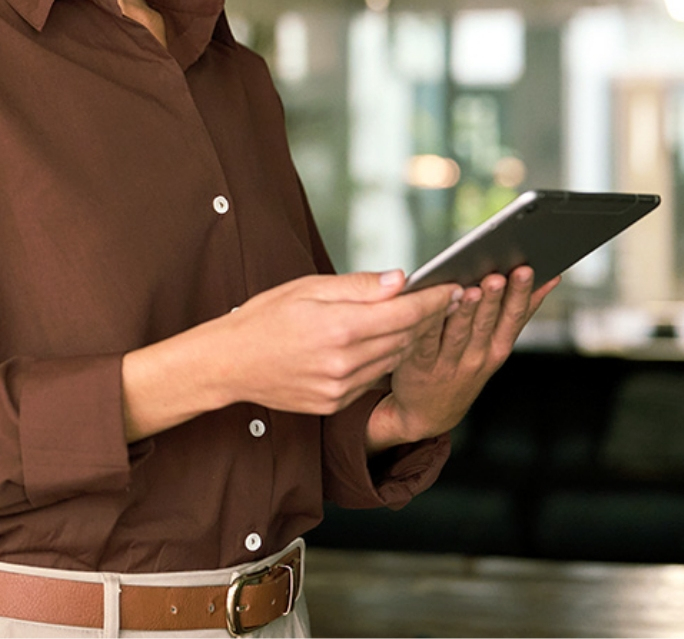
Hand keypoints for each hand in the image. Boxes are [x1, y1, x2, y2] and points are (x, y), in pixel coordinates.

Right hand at [122, 270, 454, 440]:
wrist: (229, 363)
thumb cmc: (264, 317)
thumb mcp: (306, 289)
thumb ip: (357, 286)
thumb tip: (400, 280)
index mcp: (338, 327)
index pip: (403, 312)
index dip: (434, 301)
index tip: (454, 289)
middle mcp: (343, 362)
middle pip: (404, 337)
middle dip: (425, 318)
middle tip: (443, 299)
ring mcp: (340, 387)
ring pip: (391, 360)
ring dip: (406, 339)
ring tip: (413, 319)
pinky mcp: (334, 403)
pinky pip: (371, 380)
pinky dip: (380, 360)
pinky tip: (375, 345)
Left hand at [366, 265, 559, 452]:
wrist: (429, 413)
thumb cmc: (463, 369)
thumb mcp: (495, 348)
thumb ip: (512, 315)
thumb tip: (545, 279)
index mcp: (496, 349)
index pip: (513, 318)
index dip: (522, 295)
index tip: (528, 270)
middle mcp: (477, 357)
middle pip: (488, 322)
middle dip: (496, 296)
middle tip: (501, 274)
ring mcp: (448, 362)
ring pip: (460, 331)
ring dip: (468, 309)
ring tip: (474, 287)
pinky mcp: (419, 365)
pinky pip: (426, 339)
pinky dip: (432, 323)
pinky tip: (434, 305)